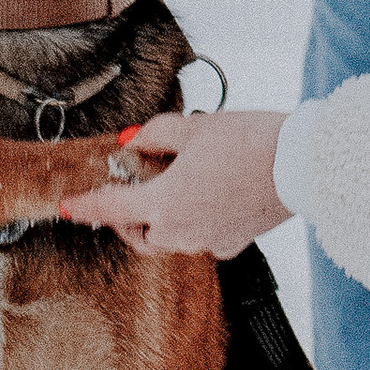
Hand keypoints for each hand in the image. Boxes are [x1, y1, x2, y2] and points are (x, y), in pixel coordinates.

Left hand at [58, 111, 290, 258]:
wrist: (302, 165)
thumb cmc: (250, 142)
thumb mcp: (195, 127)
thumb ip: (156, 134)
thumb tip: (133, 141)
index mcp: (164, 204)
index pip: (111, 208)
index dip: (85, 206)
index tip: (68, 208)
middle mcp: (181, 232)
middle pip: (138, 234)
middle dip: (126, 217)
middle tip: (128, 190)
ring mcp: (208, 241)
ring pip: (169, 238)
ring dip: (161, 218)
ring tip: (172, 186)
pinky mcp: (234, 242)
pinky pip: (201, 237)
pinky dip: (194, 220)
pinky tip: (206, 196)